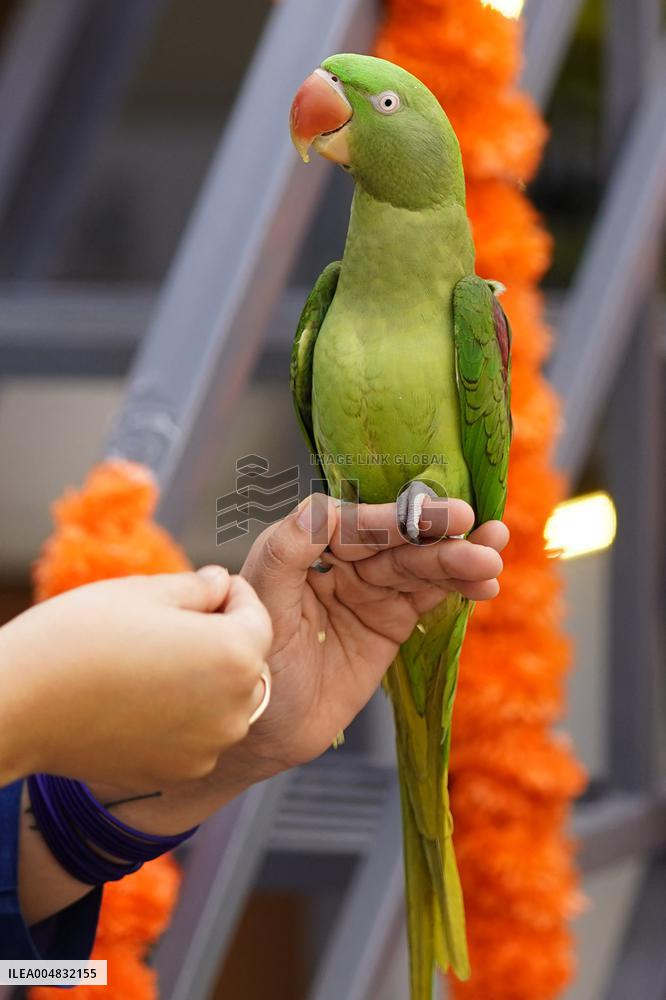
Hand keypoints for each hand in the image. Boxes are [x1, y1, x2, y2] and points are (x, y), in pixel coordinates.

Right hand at [0, 570, 271, 789]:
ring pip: (225, 701)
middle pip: (247, 662)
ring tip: (159, 658)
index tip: (214, 586)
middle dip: (225, 637)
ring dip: (207, 679)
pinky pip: (198, 735)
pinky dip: (185, 715)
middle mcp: (233, 709)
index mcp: (234, 655)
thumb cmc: (77, 638)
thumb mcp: (145, 591)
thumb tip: (220, 584)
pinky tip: (143, 695)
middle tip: (184, 619)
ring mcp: (207, 747)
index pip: (257, 616)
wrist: (18, 706)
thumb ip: (198, 587)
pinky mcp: (178, 771)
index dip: (236, 594)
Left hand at [103, 494, 506, 834]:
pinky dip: (459, 589)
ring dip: (459, 560)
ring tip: (492, 559)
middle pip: (396, 540)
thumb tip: (320, 509)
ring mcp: (368, 591)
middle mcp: (340, 562)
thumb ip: (286, 553)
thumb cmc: (252, 666)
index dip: (395, 517)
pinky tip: (485, 585)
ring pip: (419, 566)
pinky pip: (428, 598)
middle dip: (438, 535)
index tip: (431, 515)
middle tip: (479, 529)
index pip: (356, 522)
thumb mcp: (261, 607)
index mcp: (304, 546)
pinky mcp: (389, 623)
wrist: (264, 732)